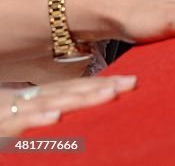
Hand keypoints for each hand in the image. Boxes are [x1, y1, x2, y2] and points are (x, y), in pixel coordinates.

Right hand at [0, 75, 135, 136]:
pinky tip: (54, 117)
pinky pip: (14, 125)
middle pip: (66, 92)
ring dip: (78, 99)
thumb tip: (69, 112)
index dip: (100, 83)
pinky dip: (34, 120)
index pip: (70, 88)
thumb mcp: (16, 115)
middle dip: (100, 87)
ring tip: (109, 94)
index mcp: (30, 98)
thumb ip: (43, 109)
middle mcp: (22, 101)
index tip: (131, 81)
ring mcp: (8, 113)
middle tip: (132, 82)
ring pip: (47, 104)